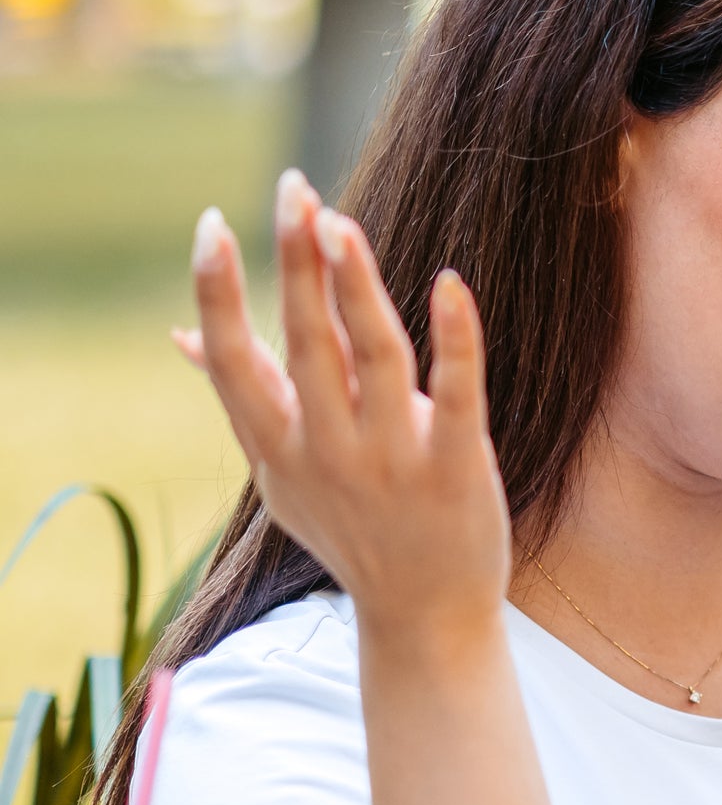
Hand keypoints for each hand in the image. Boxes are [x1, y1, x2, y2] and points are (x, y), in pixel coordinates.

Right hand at [178, 171, 510, 646]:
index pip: (234, 359)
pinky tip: (451, 284)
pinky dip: (454, 338)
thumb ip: (244, 398)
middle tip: (293, 188)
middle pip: (304, 342)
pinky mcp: (457, 469)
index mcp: (277, 446)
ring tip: (345, 223)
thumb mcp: (282, 473)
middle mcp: (326, 450)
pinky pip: (456, 394)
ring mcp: (391, 461)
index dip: (218, 291)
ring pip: (373, 358)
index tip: (213, 223)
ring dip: (358, 287)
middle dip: (295, 263)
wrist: (424, 616)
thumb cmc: (352, 529)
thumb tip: (182, 335)